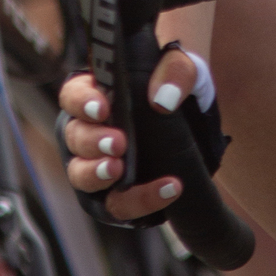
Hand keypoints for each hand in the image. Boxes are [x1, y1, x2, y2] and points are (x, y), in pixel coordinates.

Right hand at [59, 46, 199, 222]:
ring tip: (118, 170)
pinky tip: (168, 190)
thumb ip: (176, 72)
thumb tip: (163, 99)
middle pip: (74, 136)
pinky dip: (140, 200)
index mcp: (97, 94)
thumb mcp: (185, 70)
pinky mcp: (116, 196)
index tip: (102, 109)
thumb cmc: (178, 91)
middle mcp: (90, 131)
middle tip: (117, 143)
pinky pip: (117, 205)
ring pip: (80, 175)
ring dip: (95, 173)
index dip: (82, 102)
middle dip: (92, 141)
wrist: (202, 131)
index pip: (73, 94)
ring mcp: (98, 165)